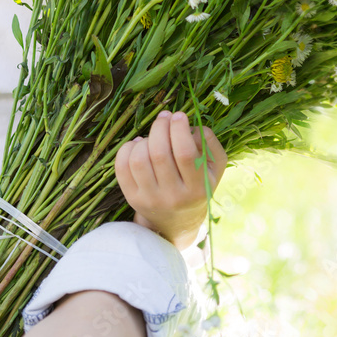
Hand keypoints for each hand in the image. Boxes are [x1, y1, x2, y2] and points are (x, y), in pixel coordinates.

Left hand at [115, 110, 227, 249]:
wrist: (178, 221)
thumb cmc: (198, 186)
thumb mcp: (215, 168)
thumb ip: (210, 143)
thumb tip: (189, 126)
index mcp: (197, 188)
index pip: (184, 154)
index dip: (179, 129)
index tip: (179, 115)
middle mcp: (172, 197)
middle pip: (159, 154)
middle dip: (160, 128)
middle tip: (164, 117)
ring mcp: (149, 199)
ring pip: (139, 160)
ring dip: (144, 139)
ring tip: (153, 135)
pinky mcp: (132, 198)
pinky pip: (122, 168)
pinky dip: (127, 149)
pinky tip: (138, 144)